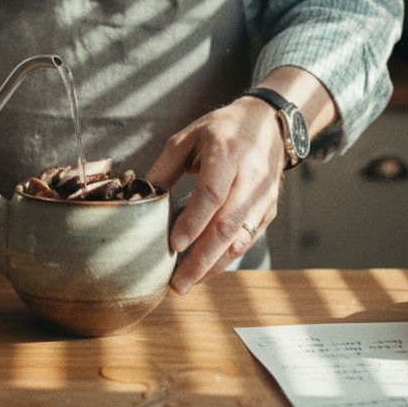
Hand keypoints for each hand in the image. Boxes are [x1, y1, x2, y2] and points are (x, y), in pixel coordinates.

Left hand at [146, 96, 283, 294]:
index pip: (211, 193)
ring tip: (187, 283)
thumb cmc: (219, 130)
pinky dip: (225, 258)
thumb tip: (139, 199)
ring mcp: (263, 196)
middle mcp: (251, 177)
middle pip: (227, 225)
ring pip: (240, 239)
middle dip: (202, 259)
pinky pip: (247, 240)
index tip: (173, 245)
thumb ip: (164, 169)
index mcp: (226, 153)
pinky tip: (205, 270)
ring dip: (214, 266)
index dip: (193, 221)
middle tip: (178, 284)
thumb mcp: (186, 138)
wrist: (267, 122)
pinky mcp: (269, 210)